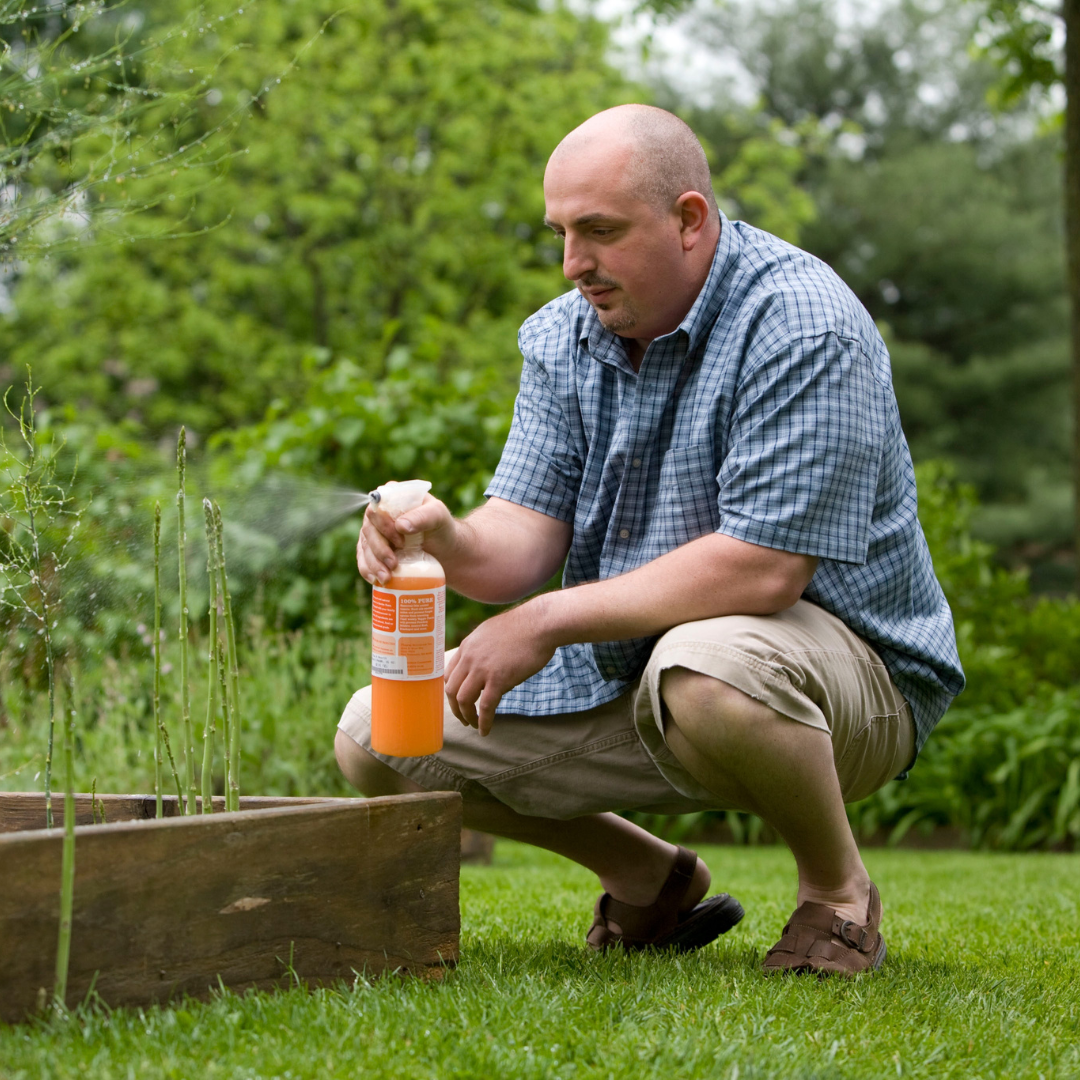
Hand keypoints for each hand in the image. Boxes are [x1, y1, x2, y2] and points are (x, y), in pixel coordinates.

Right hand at [356, 493, 454, 584]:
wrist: (445, 551)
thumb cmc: (442, 528)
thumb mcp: (439, 517)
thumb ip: (423, 516)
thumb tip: (400, 525)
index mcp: (393, 497)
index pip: (378, 508)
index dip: (384, 525)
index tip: (401, 542)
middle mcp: (379, 513)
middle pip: (368, 529)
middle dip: (379, 549)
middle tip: (393, 564)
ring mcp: (374, 532)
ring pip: (364, 547)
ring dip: (372, 564)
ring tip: (386, 578)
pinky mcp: (373, 550)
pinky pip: (364, 559)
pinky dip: (367, 570)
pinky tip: (375, 580)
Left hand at [444, 600, 558, 735]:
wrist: (540, 623)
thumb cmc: (523, 627)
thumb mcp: (492, 633)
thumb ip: (481, 648)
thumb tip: (482, 664)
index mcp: (467, 645)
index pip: (448, 674)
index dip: (451, 691)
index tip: (458, 701)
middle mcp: (470, 657)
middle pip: (451, 689)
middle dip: (455, 708)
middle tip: (464, 718)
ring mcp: (483, 668)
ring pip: (464, 700)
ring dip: (467, 716)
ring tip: (474, 725)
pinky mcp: (499, 679)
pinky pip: (486, 707)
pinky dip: (484, 722)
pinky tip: (485, 730)